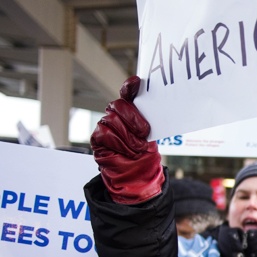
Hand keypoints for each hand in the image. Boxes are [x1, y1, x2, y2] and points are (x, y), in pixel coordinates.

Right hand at [90, 76, 163, 203]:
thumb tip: (159, 112)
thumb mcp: (151, 136)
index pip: (128, 93)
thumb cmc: (143, 153)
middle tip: (144, 133)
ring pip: (113, 120)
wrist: (135, 174)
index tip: (136, 82)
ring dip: (129, 137)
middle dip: (133, 119)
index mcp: (131, 110)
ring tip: (137, 148)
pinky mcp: (97, 137)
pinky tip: (126, 151)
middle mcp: (116, 114)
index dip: (130, 87)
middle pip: (119, 105)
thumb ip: (149, 122)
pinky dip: (119, 144)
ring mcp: (105, 124)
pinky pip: (106, 133)